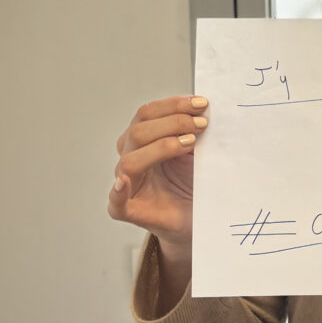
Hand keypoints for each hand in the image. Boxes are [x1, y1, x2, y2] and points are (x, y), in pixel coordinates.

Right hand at [107, 95, 209, 255]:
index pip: (148, 113)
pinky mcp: (128, 210)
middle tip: (202, 124)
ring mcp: (128, 183)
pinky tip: (124, 183)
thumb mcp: (196, 152)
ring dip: (161, 147)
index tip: (201, 104)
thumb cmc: (191, 183)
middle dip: (173, 122)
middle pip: (139, 131)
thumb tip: (206, 111)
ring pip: (130, 160)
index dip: (174, 105)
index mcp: (143, 139)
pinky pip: (115, 202)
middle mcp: (132, 157)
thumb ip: (195, 132)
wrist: (193, 218)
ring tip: (189, 144)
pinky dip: (117, 192)